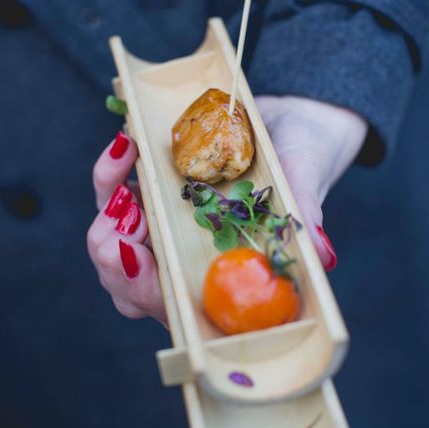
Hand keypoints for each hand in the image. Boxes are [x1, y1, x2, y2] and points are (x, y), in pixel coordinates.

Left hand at [88, 97, 366, 324]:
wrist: (291, 121)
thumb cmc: (302, 158)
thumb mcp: (303, 183)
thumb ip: (304, 218)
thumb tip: (322, 255)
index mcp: (221, 272)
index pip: (171, 307)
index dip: (143, 291)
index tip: (138, 254)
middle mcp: (186, 257)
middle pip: (126, 282)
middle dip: (112, 253)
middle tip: (131, 213)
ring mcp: (164, 227)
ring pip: (110, 241)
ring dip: (106, 211)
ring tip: (127, 173)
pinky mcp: (151, 193)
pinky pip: (112, 194)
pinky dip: (109, 174)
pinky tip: (126, 146)